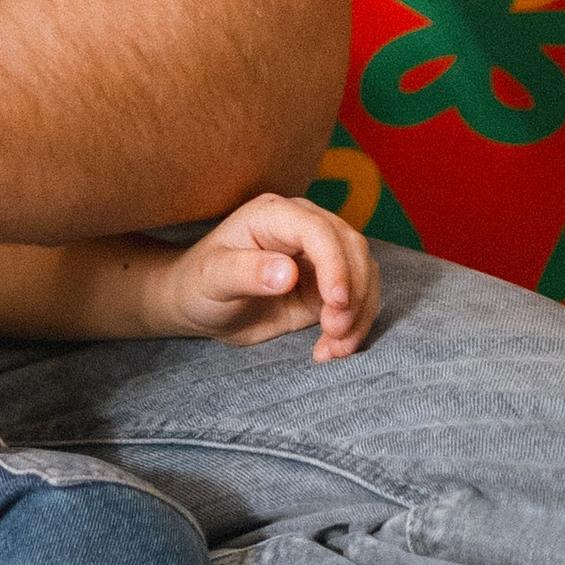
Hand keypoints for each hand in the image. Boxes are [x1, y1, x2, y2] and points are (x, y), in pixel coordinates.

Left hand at [159, 193, 377, 360]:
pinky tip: (331, 349)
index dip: (335, 264)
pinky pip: (358, 299)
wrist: (202, 304)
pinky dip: (355, 325)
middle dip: (353, 293)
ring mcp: (318, 255)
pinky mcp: (327, 284)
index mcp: (272, 215)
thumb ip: (246, 272)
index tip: (337, 303)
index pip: (318, 230)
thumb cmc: (200, 284)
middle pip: (352, 248)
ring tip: (335, 348)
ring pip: (364, 274)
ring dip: (360, 313)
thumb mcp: (214, 279)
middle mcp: (301, 227)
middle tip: (335, 333)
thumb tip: (287, 273)